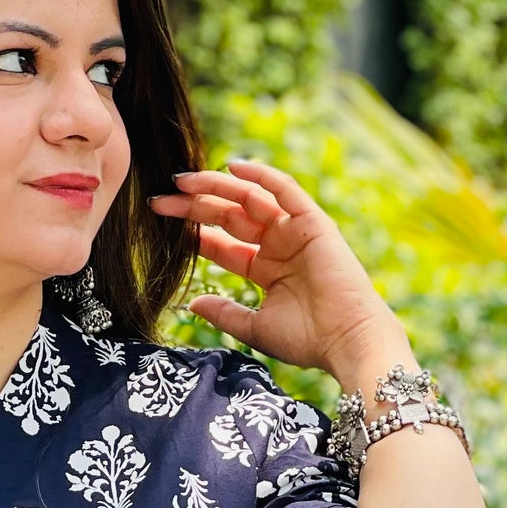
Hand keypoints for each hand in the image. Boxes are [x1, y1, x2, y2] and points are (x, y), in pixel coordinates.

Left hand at [148, 157, 403, 380]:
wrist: (346, 341)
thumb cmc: (307, 339)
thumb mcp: (254, 326)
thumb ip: (224, 312)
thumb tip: (191, 303)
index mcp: (265, 268)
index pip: (221, 243)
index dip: (192, 231)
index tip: (160, 222)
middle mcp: (279, 245)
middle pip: (229, 216)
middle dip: (194, 206)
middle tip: (160, 201)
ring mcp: (296, 231)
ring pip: (251, 198)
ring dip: (217, 186)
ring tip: (183, 181)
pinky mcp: (313, 223)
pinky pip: (285, 190)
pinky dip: (262, 175)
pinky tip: (233, 166)